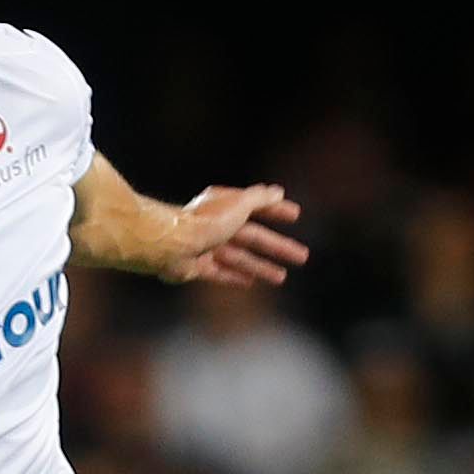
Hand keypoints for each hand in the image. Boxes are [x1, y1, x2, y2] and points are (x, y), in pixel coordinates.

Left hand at [162, 184, 308, 287]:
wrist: (170, 244)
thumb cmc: (205, 221)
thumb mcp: (240, 204)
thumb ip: (260, 198)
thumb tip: (278, 191)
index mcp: (225, 204)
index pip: (257, 206)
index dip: (277, 211)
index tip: (296, 215)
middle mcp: (215, 223)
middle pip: (254, 236)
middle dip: (278, 247)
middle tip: (302, 256)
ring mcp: (206, 246)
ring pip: (240, 257)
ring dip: (261, 266)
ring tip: (282, 278)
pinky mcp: (196, 266)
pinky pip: (220, 272)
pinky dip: (235, 276)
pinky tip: (250, 282)